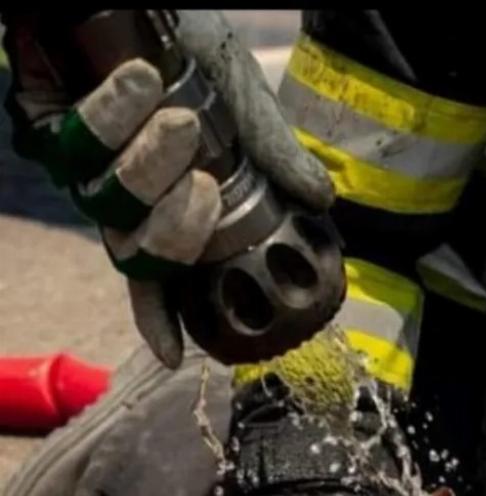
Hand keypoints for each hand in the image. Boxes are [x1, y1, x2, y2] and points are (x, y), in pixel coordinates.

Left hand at [4, 11, 333, 368]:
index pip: (163, 274)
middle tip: (205, 187)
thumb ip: (274, 151)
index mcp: (172, 201)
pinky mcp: (48, 128)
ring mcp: (86, 166)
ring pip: (109, 203)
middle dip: (176, 230)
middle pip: (141, 253)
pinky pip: (77, 146)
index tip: (175, 355)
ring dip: (147, 164)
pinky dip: (115, 116)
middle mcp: (127, 195)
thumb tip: (325, 200)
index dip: (164, 317)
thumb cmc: (184, 37)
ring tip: (176, 114)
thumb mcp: (241, 97)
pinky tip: (141, 81)